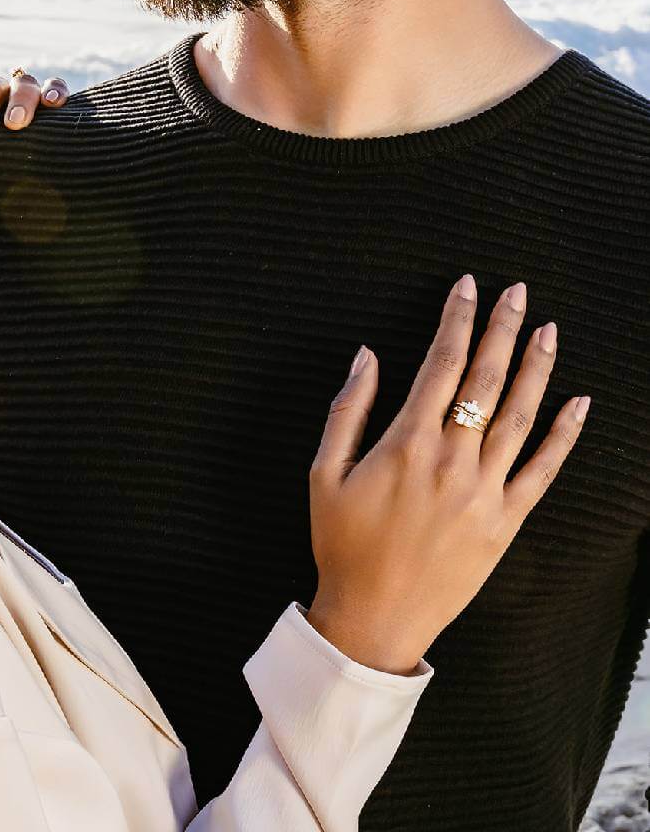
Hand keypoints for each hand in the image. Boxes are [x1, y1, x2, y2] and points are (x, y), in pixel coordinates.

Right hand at [306, 274, 589, 674]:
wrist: (374, 617)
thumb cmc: (342, 545)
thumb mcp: (323, 473)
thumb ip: (348, 409)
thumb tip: (367, 355)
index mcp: (407, 442)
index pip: (440, 363)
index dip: (456, 319)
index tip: (467, 286)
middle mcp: (452, 459)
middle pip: (485, 378)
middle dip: (502, 328)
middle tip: (518, 292)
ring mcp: (485, 490)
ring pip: (519, 414)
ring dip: (537, 368)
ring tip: (550, 330)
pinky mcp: (505, 521)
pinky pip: (543, 470)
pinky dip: (564, 435)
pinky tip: (579, 404)